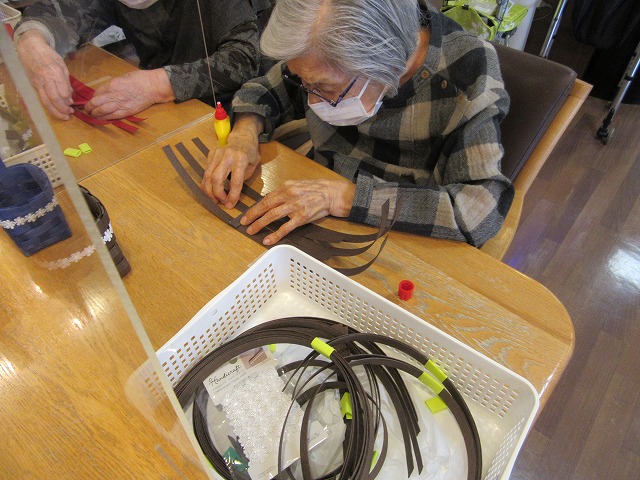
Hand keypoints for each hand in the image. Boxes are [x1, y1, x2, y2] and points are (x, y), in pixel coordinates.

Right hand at [16, 30, 73, 119]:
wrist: (30, 48)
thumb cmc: (49, 55)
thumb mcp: (62, 65)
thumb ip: (66, 81)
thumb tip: (69, 96)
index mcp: (54, 72)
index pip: (62, 90)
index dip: (68, 99)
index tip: (73, 103)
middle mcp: (45, 79)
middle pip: (53, 99)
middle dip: (63, 109)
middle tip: (70, 113)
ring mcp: (38, 83)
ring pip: (46, 102)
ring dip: (56, 112)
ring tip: (64, 117)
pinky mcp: (34, 86)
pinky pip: (42, 99)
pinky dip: (50, 107)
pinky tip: (56, 111)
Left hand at [85, 69, 174, 118]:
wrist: (152, 87)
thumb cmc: (139, 78)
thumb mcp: (122, 77)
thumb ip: (112, 84)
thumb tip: (105, 91)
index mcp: (112, 85)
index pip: (97, 93)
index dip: (92, 98)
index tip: (91, 100)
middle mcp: (113, 95)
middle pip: (96, 103)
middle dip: (89, 107)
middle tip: (86, 110)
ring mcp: (120, 104)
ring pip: (102, 111)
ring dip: (95, 114)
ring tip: (92, 115)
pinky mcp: (127, 111)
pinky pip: (113, 116)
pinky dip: (105, 118)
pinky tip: (101, 119)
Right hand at [201, 114, 263, 208]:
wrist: (242, 137)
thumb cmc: (250, 153)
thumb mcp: (253, 165)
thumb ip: (244, 178)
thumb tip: (232, 194)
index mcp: (241, 158)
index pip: (235, 181)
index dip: (232, 195)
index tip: (230, 205)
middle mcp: (227, 155)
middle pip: (216, 178)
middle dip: (217, 193)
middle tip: (221, 202)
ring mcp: (217, 153)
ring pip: (207, 175)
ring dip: (209, 190)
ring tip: (214, 199)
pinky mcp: (211, 154)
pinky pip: (205, 171)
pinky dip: (207, 183)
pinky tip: (211, 190)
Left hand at [241, 179, 355, 244]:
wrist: (332, 194)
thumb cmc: (316, 190)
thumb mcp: (297, 185)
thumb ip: (284, 192)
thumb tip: (271, 200)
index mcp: (286, 187)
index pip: (266, 198)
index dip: (255, 207)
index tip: (247, 214)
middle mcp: (288, 195)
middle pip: (266, 206)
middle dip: (253, 215)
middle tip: (243, 222)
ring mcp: (295, 206)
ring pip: (272, 216)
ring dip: (260, 224)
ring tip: (251, 231)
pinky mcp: (301, 217)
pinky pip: (286, 227)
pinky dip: (275, 234)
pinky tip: (267, 240)